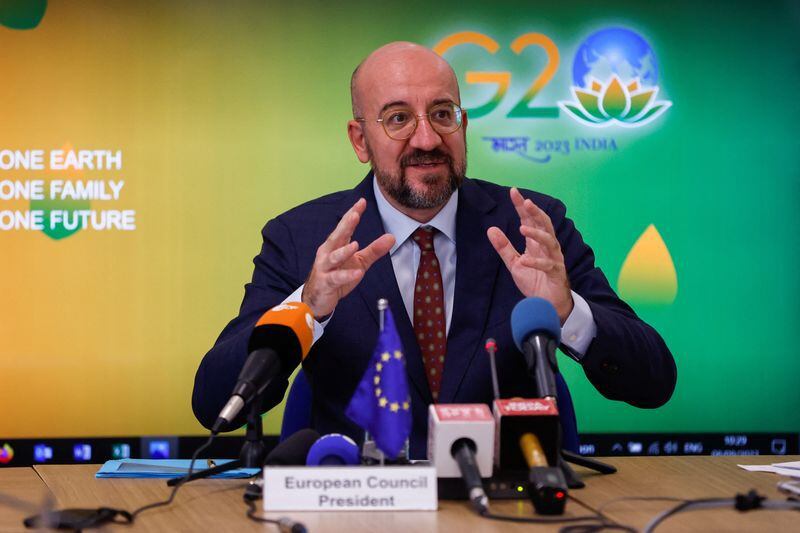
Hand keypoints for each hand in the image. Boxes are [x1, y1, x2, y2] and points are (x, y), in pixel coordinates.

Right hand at [302, 198, 394, 317]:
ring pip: (334, 257)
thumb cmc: (336, 275)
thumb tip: (392, 237)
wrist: (316, 298)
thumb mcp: (359, 262)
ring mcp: (325, 267)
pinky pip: (336, 278)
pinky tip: (357, 273)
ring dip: (344, 251)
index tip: (362, 202)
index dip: (353, 213)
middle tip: (354, 214)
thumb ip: (374, 250)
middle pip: (337, 236)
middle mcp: (328, 252)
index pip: (345, 226)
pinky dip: (346, 276)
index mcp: (336, 245)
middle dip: (345, 225)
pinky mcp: (326, 282)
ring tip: (355, 244)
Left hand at [487, 187, 572, 323]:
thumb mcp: (515, 263)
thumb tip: (491, 229)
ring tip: (523, 228)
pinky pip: (547, 265)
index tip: (513, 192)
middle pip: (545, 225)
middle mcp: (548, 247)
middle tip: (525, 202)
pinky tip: (524, 260)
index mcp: (537, 243)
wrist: (547, 305)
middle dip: (536, 212)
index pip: (530, 220)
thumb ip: (504, 247)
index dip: (522, 206)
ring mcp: (554, 259)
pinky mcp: (556, 273)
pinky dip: (536, 262)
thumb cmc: (535, 281)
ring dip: (537, 234)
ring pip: (549, 241)